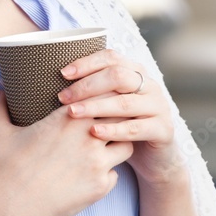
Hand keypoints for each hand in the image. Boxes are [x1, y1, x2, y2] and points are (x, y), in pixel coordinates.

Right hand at [0, 91, 133, 215]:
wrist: (9, 209)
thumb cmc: (3, 169)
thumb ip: (0, 108)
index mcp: (69, 118)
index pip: (104, 96)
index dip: (104, 98)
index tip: (97, 102)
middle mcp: (89, 137)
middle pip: (121, 118)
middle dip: (115, 119)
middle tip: (105, 124)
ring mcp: (98, 163)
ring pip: (125, 146)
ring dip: (116, 145)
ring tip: (102, 148)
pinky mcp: (99, 187)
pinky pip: (115, 174)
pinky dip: (107, 172)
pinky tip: (92, 173)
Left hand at [57, 50, 183, 186]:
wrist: (154, 157)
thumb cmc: (121, 127)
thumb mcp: (109, 105)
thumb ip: (93, 91)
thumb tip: (52, 80)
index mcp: (135, 72)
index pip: (111, 57)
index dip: (87, 63)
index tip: (63, 74)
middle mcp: (149, 85)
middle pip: (118, 76)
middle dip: (87, 85)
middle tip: (63, 98)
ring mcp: (159, 106)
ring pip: (125, 102)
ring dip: (96, 107)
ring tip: (73, 113)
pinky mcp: (163, 130)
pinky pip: (136, 128)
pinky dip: (113, 130)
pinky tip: (94, 132)